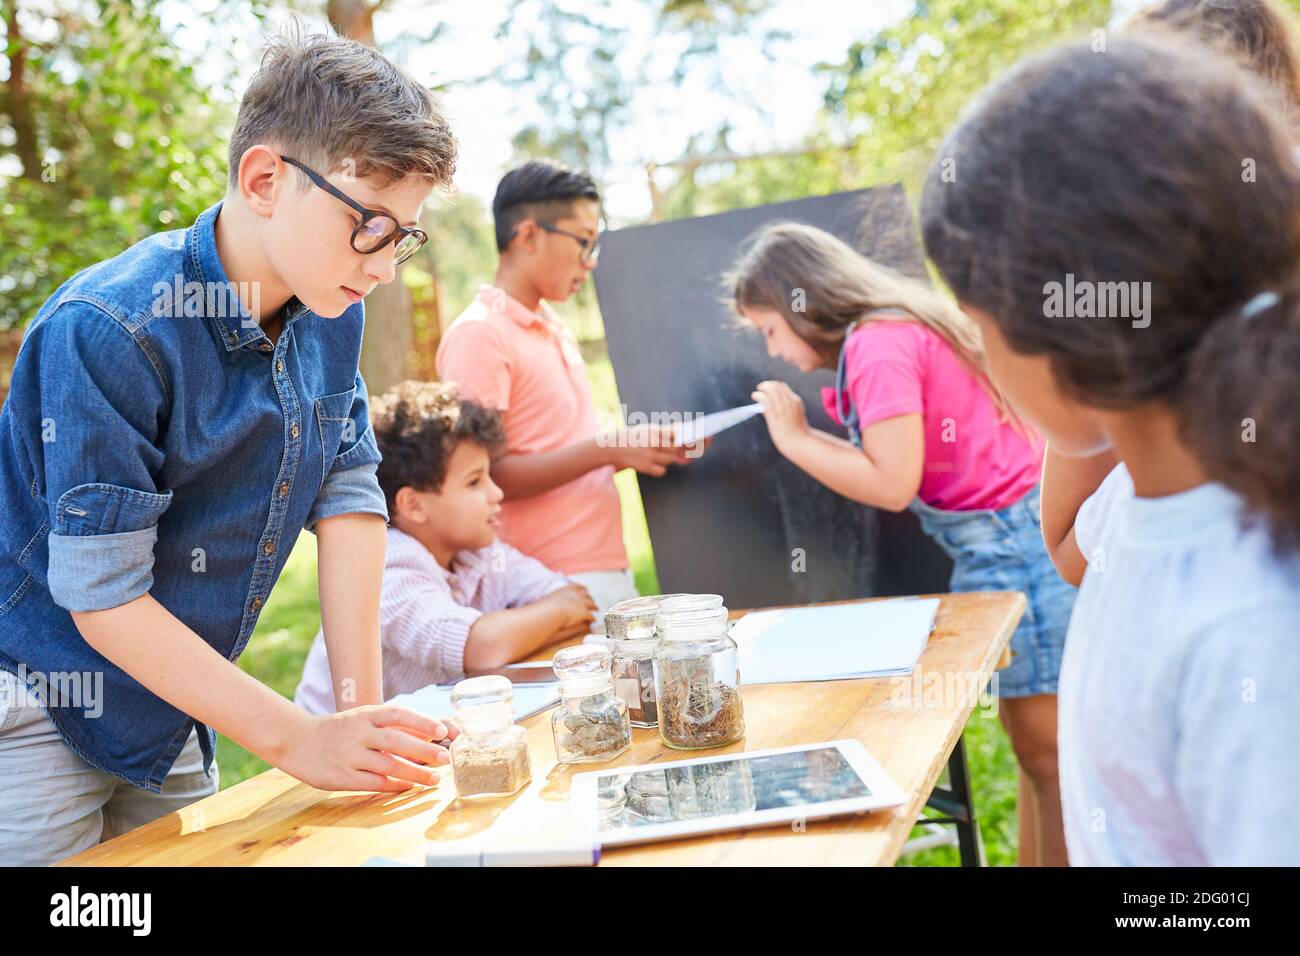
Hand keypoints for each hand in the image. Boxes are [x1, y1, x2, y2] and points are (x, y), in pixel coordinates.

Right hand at [278, 705, 455, 792]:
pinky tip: (408, 787)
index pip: (398, 714)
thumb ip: (391, 725)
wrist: (298, 741)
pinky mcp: (343, 777)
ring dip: (414, 773)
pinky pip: (374, 783)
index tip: (442, 731)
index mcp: (365, 714)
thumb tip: (431, 733)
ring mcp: (350, 755)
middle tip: (445, 759)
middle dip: (424, 750)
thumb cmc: (341, 730)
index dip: (422, 722)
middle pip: (396, 741)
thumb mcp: (363, 718)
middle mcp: (358, 733)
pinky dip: (394, 786)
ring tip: (433, 779)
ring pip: (388, 765)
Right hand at [545, 582, 597, 638]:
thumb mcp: (550, 599)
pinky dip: (593, 618)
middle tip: (592, 600)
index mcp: (568, 589)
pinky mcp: (585, 612)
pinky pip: (591, 616)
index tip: (585, 589)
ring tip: (597, 609)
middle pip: (587, 595)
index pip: (578, 587)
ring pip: (592, 604)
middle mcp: (577, 594)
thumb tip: (549, 603)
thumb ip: (554, 599)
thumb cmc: (548, 606)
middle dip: (590, 598)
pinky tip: (594, 620)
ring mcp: (582, 603)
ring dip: (595, 606)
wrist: (553, 611)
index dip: (583, 589)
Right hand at [604, 423, 693, 475]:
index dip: (692, 435)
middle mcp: (652, 441)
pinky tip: (653, 465)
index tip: (703, 437)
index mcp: (654, 430)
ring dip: (670, 459)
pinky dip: (661, 469)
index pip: (678, 432)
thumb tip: (685, 434)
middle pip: (678, 447)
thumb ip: (665, 432)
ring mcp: (648, 454)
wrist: (610, 447)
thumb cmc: (634, 438)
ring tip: (661, 456)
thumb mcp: (648, 429)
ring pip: (670, 460)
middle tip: (692, 451)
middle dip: (687, 450)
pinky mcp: (644, 466)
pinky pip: (661, 471)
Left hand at [752, 381, 809, 454]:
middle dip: (767, 385)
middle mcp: (789, 401)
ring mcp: (781, 406)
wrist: (798, 442)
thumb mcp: (795, 416)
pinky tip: (755, 396)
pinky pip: (764, 398)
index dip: (774, 386)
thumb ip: (786, 409)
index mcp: (796, 401)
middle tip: (761, 388)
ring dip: (761, 388)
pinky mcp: (773, 412)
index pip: (783, 387)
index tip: (769, 388)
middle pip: (775, 386)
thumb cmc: (796, 432)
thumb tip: (770, 406)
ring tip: (756, 394)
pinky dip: (758, 395)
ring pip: (769, 389)